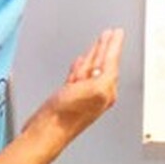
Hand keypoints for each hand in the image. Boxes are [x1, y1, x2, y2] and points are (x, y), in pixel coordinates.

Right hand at [24, 28, 124, 147]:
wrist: (45, 131)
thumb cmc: (67, 115)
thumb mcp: (95, 89)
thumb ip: (106, 74)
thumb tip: (108, 65)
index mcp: (106, 91)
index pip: (112, 62)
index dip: (114, 45)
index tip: (118, 32)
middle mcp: (97, 94)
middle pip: (103, 63)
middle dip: (106, 47)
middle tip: (110, 34)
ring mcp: (82, 95)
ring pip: (91, 68)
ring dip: (94, 54)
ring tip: (99, 42)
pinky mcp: (68, 97)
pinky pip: (78, 77)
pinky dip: (80, 67)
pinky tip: (80, 63)